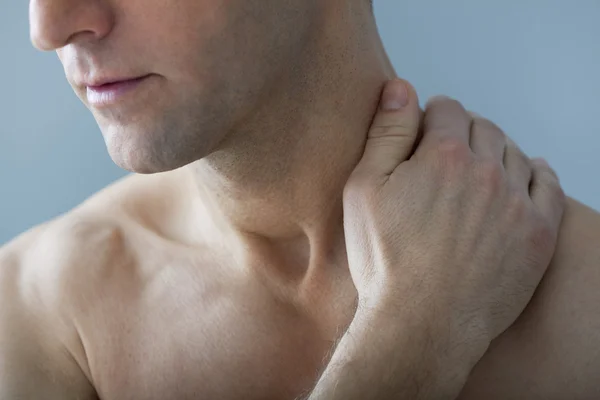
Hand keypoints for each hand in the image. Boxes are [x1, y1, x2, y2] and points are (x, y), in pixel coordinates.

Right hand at [342, 80, 565, 364]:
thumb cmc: (386, 260)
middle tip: (445, 155)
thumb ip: (387, 132)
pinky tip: (524, 176)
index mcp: (444, 155)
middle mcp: (488, 171)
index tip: (424, 133)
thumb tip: (401, 87)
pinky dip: (536, 173)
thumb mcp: (364, 189)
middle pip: (483, 127)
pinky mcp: (538, 234)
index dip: (431, 118)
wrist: (422, 323)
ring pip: (515, 153)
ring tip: (477, 170)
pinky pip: (549, 185)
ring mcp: (518, 203)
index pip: (446, 109)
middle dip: (462, 133)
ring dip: (496, 152)